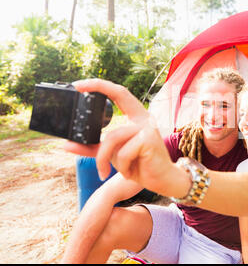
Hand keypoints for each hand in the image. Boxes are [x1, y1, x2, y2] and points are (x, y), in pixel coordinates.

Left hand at [63, 79, 186, 195]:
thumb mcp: (113, 154)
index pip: (118, 93)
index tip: (79, 84)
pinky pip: (124, 152)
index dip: (100, 85)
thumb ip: (92, 148)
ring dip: (104, 159)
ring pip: (112, 138)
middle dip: (97, 99)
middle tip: (75, 97)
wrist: (162, 180)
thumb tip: (66, 145)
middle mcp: (143, 118)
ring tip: (105, 172)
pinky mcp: (149, 139)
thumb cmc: (139, 165)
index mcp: (135, 116)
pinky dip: (122, 166)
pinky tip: (130, 172)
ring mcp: (147, 127)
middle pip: (112, 117)